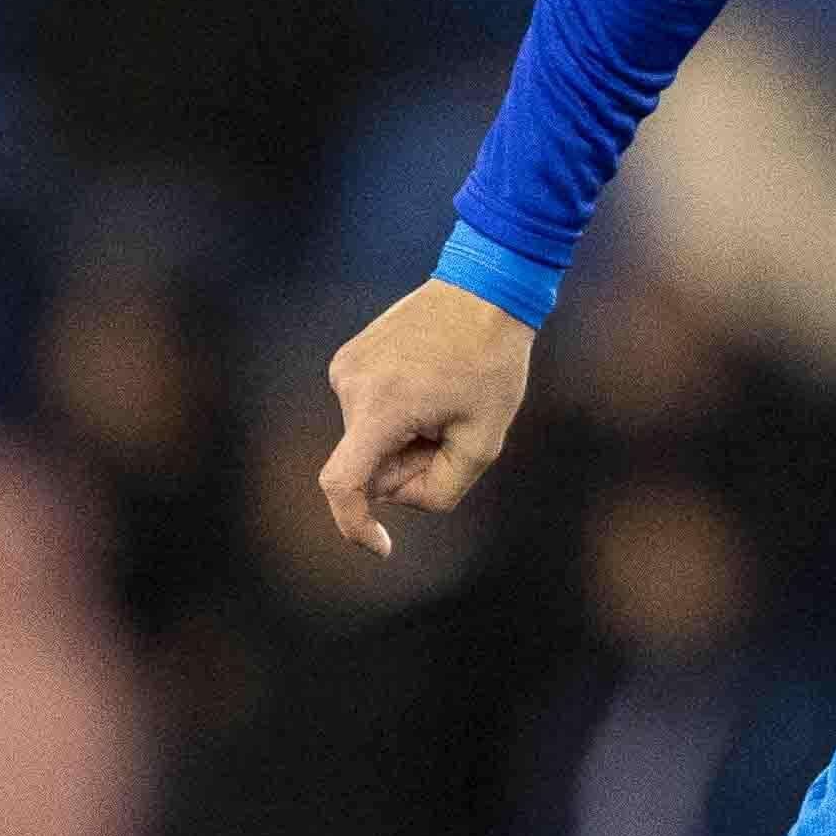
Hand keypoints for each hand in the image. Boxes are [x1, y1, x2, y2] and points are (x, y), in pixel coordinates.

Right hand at [317, 281, 537, 555]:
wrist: (483, 288)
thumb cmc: (492, 363)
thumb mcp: (484, 440)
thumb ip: (441, 488)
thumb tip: (398, 499)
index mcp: (380, 408)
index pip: (343, 484)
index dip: (355, 526)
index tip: (381, 547)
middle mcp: (349, 385)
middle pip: (369, 465)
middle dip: (408, 466)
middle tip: (453, 432)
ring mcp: (345, 367)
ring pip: (369, 439)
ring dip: (405, 438)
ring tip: (444, 397)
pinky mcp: (349, 358)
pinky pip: (370, 413)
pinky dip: (397, 416)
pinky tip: (429, 384)